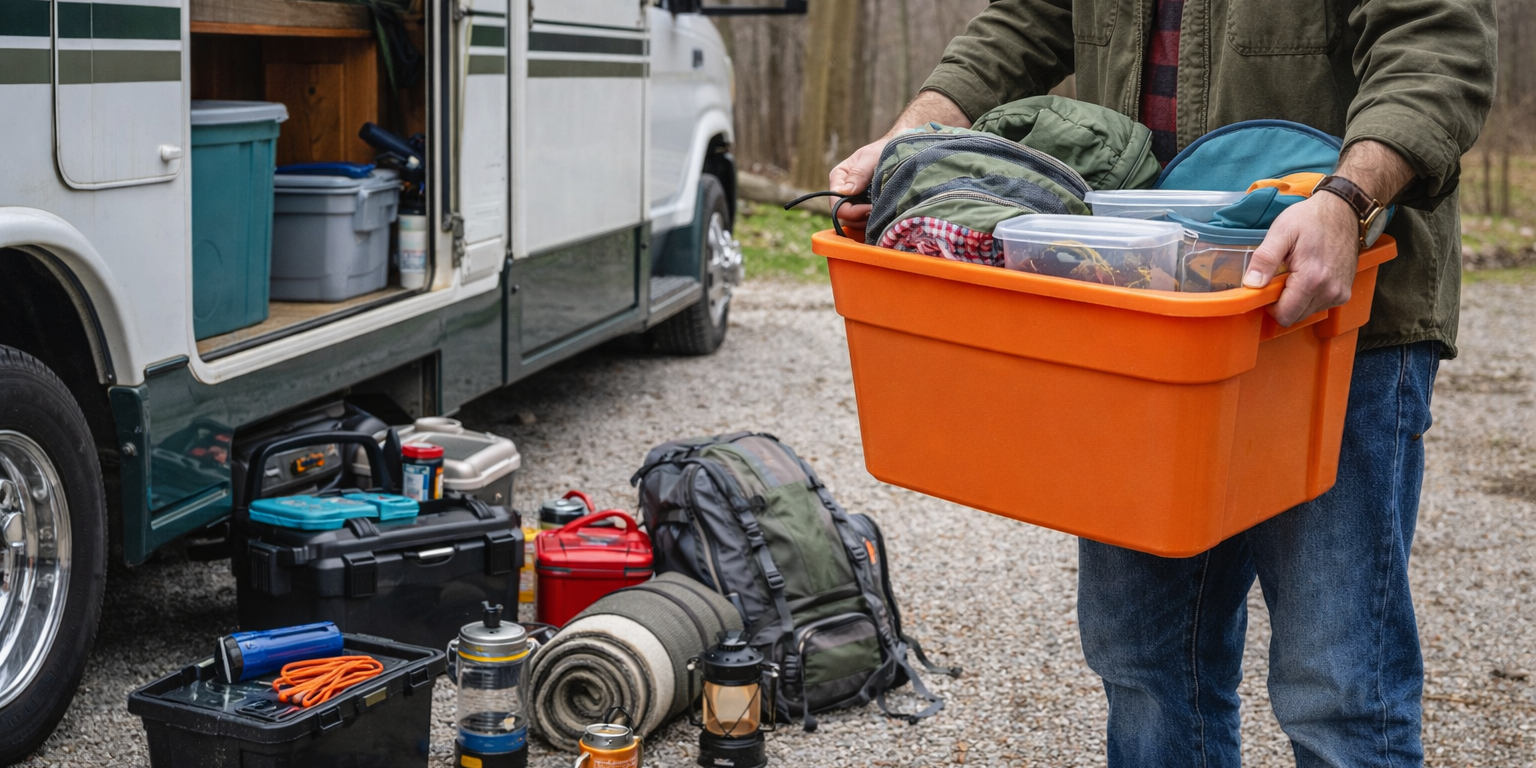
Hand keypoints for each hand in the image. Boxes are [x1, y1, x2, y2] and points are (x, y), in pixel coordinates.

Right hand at [827, 139, 886, 227]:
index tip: (870, 208)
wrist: (901, 150)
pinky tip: (884, 214)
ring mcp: (854, 201)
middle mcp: (843, 192)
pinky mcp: (865, 208)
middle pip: (844, 217)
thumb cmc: (884, 150)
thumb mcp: (871, 157)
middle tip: (878, 210)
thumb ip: (858, 173)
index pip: (836, 204)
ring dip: (867, 221)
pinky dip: (873, 222)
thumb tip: (844, 192)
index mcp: (839, 178)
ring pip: (853, 222)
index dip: (852, 211)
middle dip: (860, 218)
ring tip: (883, 211)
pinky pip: (864, 222)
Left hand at [1242, 192, 1359, 325]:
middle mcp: (1329, 291)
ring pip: (1306, 312)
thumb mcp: (1282, 232)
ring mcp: (1340, 293)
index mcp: (1312, 279)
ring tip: (1296, 272)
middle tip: (1281, 276)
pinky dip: (1309, 296)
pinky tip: (1309, 275)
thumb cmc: (1311, 218)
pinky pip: (1319, 305)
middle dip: (1282, 302)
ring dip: (1296, 299)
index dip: (1269, 306)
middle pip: (1295, 317)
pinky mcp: (1345, 292)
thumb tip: (1251, 284)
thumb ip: (1265, 259)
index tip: (1266, 288)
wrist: (1344, 210)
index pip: (1284, 315)